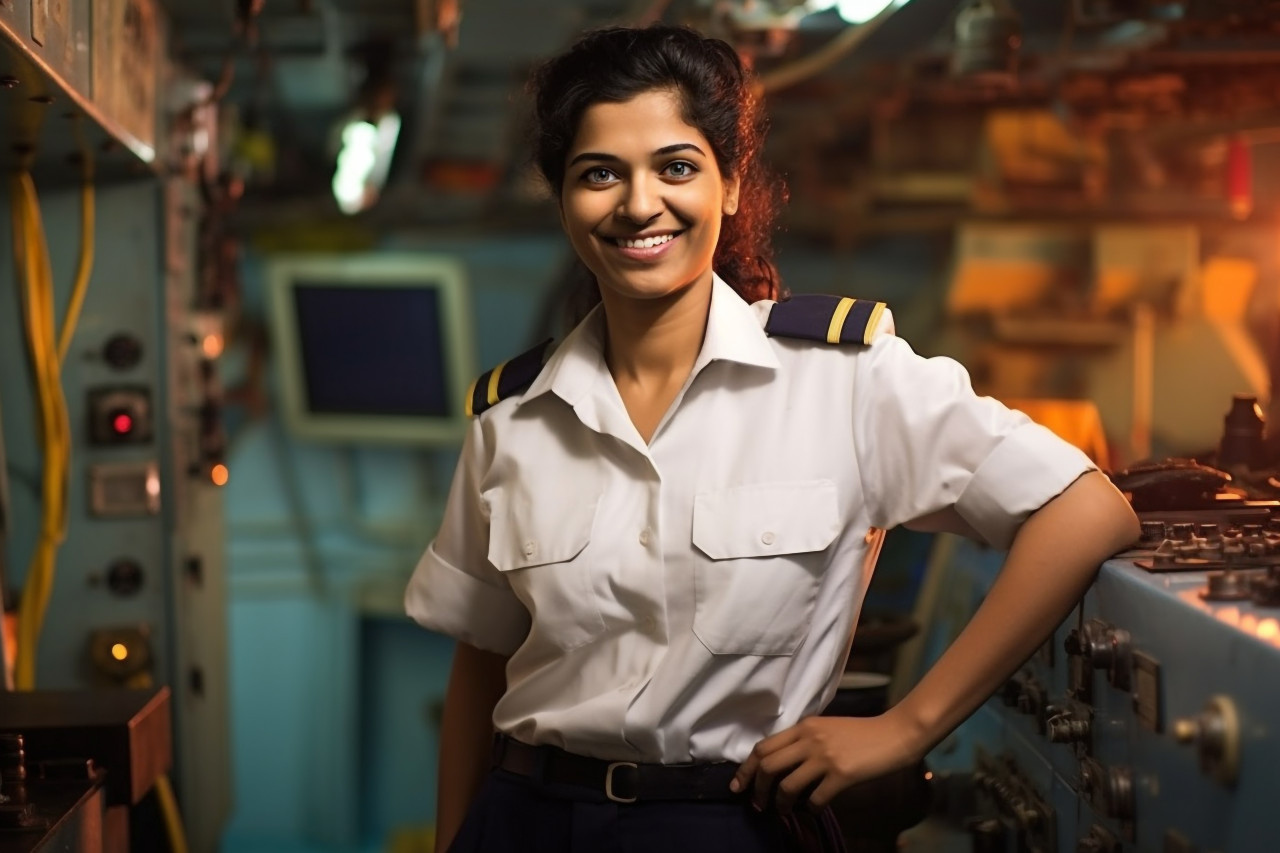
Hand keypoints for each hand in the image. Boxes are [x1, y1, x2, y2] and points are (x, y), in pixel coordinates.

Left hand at [729, 711, 923, 813]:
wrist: (895, 734)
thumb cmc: (862, 733)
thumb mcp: (827, 728)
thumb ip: (805, 740)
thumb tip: (782, 764)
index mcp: (804, 726)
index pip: (763, 746)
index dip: (746, 769)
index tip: (738, 785)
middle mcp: (810, 739)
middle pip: (767, 765)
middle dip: (757, 789)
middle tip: (757, 804)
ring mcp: (825, 757)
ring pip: (787, 785)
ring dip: (779, 803)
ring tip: (781, 811)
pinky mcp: (842, 775)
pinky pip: (815, 798)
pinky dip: (808, 808)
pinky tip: (811, 810)